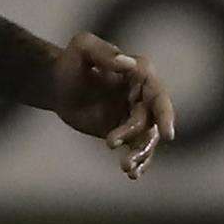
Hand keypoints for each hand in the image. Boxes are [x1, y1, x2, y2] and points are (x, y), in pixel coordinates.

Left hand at [46, 32, 176, 179]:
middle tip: (111, 142)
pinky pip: (136, 149)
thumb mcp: (82, 48)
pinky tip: (132, 174)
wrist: (56, 86)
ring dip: (139, 154)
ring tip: (125, 167)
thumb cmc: (70, 63)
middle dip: (140, 137)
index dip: (165, 114)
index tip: (167, 134)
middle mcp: (144, 96)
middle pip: (152, 121)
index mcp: (140, 74)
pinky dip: (138, 163)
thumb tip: (125, 63)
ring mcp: (136, 116)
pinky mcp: (126, 133)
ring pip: (146, 138)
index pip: (157, 95)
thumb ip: (102, 52)